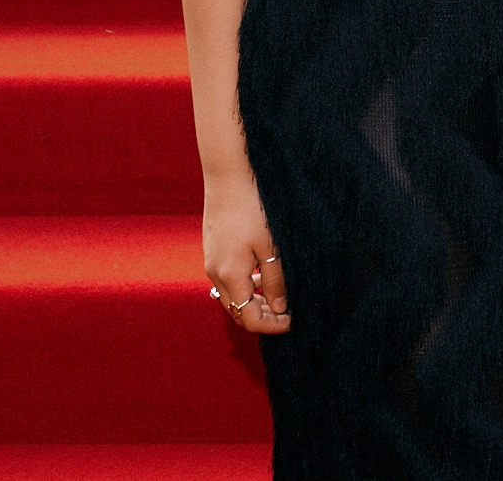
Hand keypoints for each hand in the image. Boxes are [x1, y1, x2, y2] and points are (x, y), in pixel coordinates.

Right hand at [203, 171, 289, 333]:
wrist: (228, 176)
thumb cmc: (253, 208)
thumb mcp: (272, 246)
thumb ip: (275, 280)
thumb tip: (279, 308)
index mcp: (230, 276)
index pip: (248, 317)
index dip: (271, 325)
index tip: (291, 320)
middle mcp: (215, 273)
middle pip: (236, 310)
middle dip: (261, 316)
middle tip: (286, 310)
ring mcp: (211, 261)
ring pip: (231, 295)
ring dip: (252, 300)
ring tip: (277, 292)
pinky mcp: (212, 250)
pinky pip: (227, 279)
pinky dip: (244, 285)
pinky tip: (261, 273)